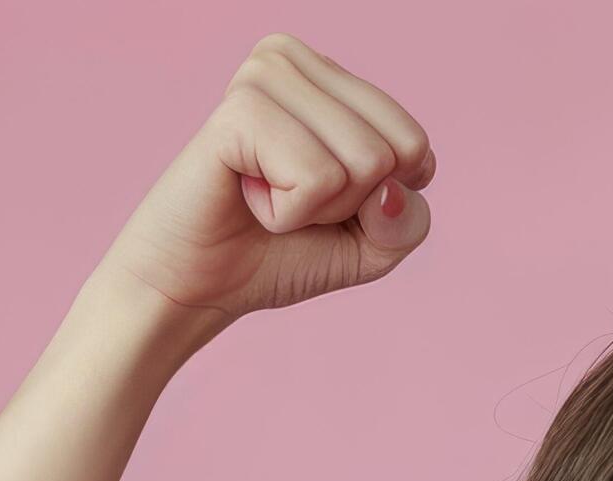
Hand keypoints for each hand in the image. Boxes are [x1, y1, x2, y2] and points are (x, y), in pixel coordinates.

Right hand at [93, 32, 434, 330]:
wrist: (197, 289)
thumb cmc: (278, 254)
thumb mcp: (370, 247)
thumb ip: (408, 222)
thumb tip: (391, 190)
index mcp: (330, 77)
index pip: (415, 143)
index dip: (379, 201)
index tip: (321, 202)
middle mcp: (295, 60)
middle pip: (395, 151)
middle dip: (350, 204)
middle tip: (288, 201)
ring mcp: (265, 76)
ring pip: (363, 161)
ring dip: (318, 208)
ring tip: (266, 196)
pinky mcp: (240, 110)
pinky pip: (317, 178)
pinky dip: (288, 213)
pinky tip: (247, 195)